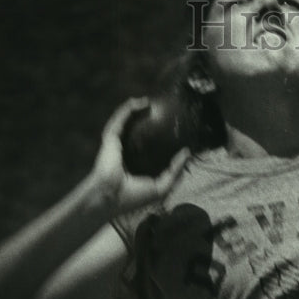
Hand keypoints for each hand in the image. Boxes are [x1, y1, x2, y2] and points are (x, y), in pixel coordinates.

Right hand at [87, 98, 176, 216]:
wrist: (111, 197)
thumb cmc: (134, 196)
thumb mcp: (162, 186)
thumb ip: (175, 170)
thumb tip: (187, 152)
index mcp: (136, 165)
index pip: (148, 148)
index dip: (159, 138)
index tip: (173, 131)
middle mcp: (125, 153)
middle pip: (136, 131)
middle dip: (145, 119)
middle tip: (160, 112)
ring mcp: (116, 144)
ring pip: (126, 122)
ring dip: (135, 110)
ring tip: (148, 102)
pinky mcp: (111, 138)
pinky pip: (120, 119)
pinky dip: (128, 109)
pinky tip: (140, 102)